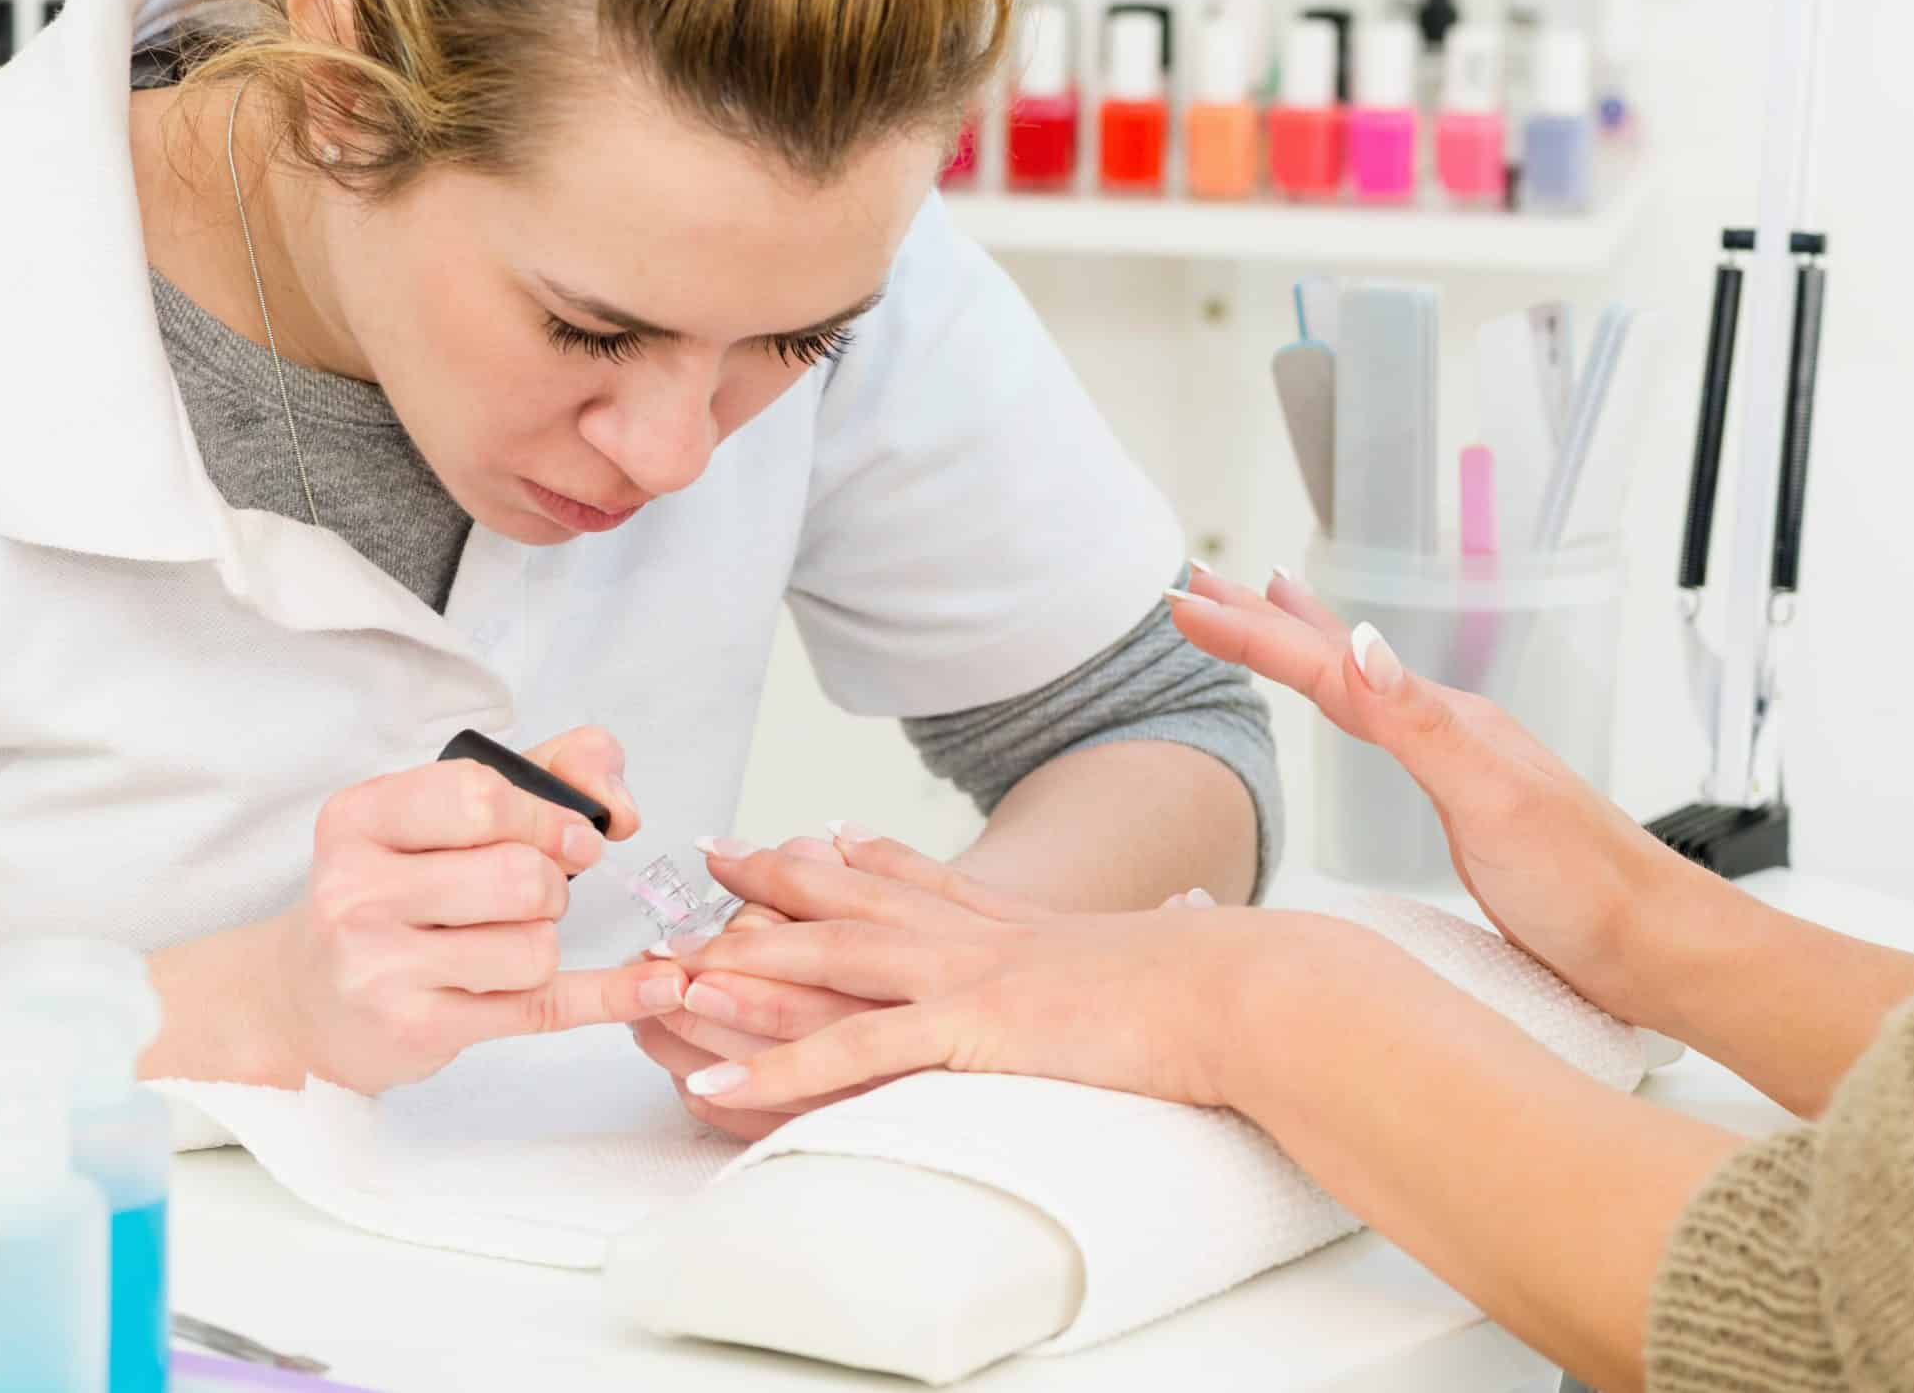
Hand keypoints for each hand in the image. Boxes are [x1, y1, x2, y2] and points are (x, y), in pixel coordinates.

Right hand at [265, 725, 686, 1093]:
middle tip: (529, 897)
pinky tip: (655, 986)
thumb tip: (619, 804)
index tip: (573, 836)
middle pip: (518, 877)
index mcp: (360, 818)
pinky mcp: (416, 1029)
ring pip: (533, 948)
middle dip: (550, 886)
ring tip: (502, 943)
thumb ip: (547, 770)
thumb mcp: (443, 811)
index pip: (481, 797)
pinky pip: (542, 1008)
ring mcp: (379, 968)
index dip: (548, 816)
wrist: (306, 997)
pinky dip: (609, 995)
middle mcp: (357, 891)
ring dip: (543, 943)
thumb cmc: (395, 889)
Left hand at [657, 833, 1333, 1115]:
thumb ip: (1153, 934)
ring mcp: (967, 977)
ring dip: (741, 967)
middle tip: (712, 855)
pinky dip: (773, 1067)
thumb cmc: (1227, 979)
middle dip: (772, 880)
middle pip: (852, 900)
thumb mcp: (1170, 944)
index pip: (924, 878)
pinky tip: (712, 1080)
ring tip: (665, 968)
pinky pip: (847, 1050)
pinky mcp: (968, 1027)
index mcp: (1026, 922)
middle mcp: (981, 936)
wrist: (1249, 989)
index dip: (859, 857)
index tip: (814, 834)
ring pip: (826, 963)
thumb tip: (1186, 916)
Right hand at [1164, 565, 1674, 1023]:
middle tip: (1196, 581)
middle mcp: (1447, 729)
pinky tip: (1350, 701)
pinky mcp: (1462, 805)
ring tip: (1264, 604)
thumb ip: (1420, 723)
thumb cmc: (1586, 887)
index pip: (1324, 665)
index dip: (1248, 635)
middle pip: (1335, 658)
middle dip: (1261, 619)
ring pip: (1357, 685)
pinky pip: (1380, 729)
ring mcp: (1457, 763)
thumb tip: (1356, 641)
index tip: (1181, 603)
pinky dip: (1342, 696)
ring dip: (1299, 643)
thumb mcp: (1492, 800)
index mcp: (1444, 721)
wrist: (1658, 947)